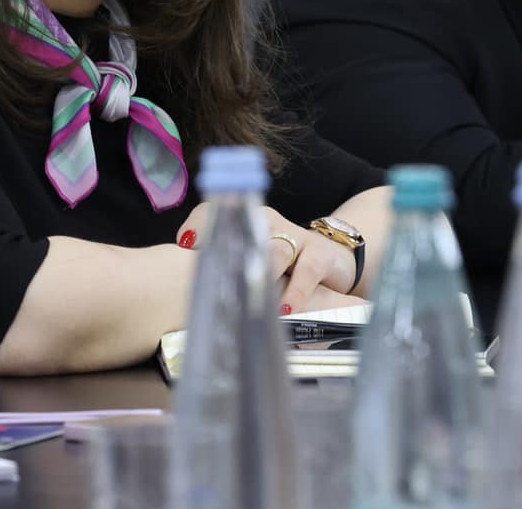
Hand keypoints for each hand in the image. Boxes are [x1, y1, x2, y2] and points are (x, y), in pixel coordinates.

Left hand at [175, 206, 359, 306]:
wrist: (337, 259)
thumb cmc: (285, 267)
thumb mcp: (256, 265)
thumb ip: (227, 272)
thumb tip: (191, 291)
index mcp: (245, 222)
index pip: (215, 213)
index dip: (199, 226)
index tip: (184, 244)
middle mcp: (268, 222)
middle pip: (244, 231)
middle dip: (229, 254)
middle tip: (214, 278)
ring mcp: (295, 236)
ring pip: (275, 251)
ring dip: (262, 274)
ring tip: (250, 297)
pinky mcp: (320, 254)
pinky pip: (307, 270)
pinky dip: (295, 291)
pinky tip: (286, 308)